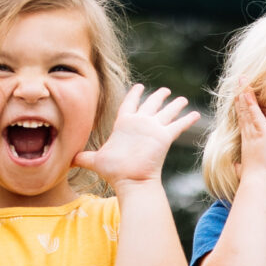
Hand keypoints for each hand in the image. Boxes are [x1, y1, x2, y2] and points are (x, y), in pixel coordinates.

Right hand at [76, 85, 200, 186]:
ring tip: (182, 100)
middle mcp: (140, 120)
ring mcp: (154, 127)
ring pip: (168, 111)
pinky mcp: (166, 136)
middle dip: (159, 95)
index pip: (129, 102)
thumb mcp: (96, 161)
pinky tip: (196, 115)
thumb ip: (84, 157)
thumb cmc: (114, 170)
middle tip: (165, 90)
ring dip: (176, 105)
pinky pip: (180, 124)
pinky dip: (189, 119)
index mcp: (123, 122)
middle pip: (152, 103)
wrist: (133, 179)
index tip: (139, 86)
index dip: (135, 94)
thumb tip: (68, 160)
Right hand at [233, 89, 265, 191]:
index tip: (238, 97)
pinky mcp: (259, 132)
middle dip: (239, 95)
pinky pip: (253, 113)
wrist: (256, 182)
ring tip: (242, 79)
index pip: (242, 120)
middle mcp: (246, 134)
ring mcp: (252, 132)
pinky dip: (250, 101)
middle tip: (239, 81)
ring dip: (243, 92)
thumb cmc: (255, 178)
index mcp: (246, 141)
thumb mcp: (246, 169)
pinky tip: (247, 90)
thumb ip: (240, 167)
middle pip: (241, 111)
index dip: (240, 108)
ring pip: (246, 109)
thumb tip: (237, 168)